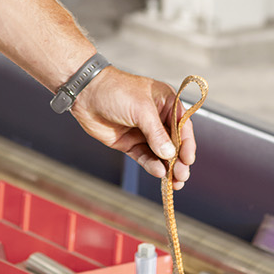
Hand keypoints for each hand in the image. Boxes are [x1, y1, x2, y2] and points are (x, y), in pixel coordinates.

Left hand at [70, 68, 196, 188]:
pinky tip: (158, 172)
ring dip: (168, 167)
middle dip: (179, 159)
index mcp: (166, 103)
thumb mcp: (141, 109)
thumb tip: (170, 154)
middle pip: (173, 142)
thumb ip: (156, 133)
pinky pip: (144, 157)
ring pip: (160, 153)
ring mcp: (143, 132)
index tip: (188, 159)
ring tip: (174, 182)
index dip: (187, 143)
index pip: (182, 126)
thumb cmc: (115, 91)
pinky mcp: (129, 143)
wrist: (85, 93)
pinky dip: (152, 165)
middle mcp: (157, 118)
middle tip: (182, 175)